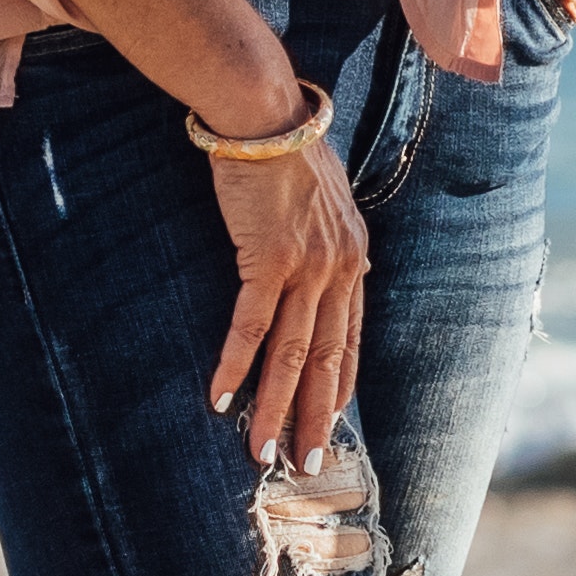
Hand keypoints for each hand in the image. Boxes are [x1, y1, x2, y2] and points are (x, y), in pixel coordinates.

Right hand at [203, 100, 371, 469]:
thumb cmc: (283, 149)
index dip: (340, 383)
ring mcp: (308, 265)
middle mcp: (339, 266)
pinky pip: (251, 324)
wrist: (264, 112)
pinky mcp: (269, 257)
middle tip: (307, 463)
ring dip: (276, 405)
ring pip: (293, 352)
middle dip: (315, 415)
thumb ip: (321, 239)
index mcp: (354, 256)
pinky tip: (222, 395)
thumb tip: (311, 267)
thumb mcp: (319, 199)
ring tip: (263, 449)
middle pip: (328, 357)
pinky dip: (236, 364)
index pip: (352, 336)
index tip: (331, 422)